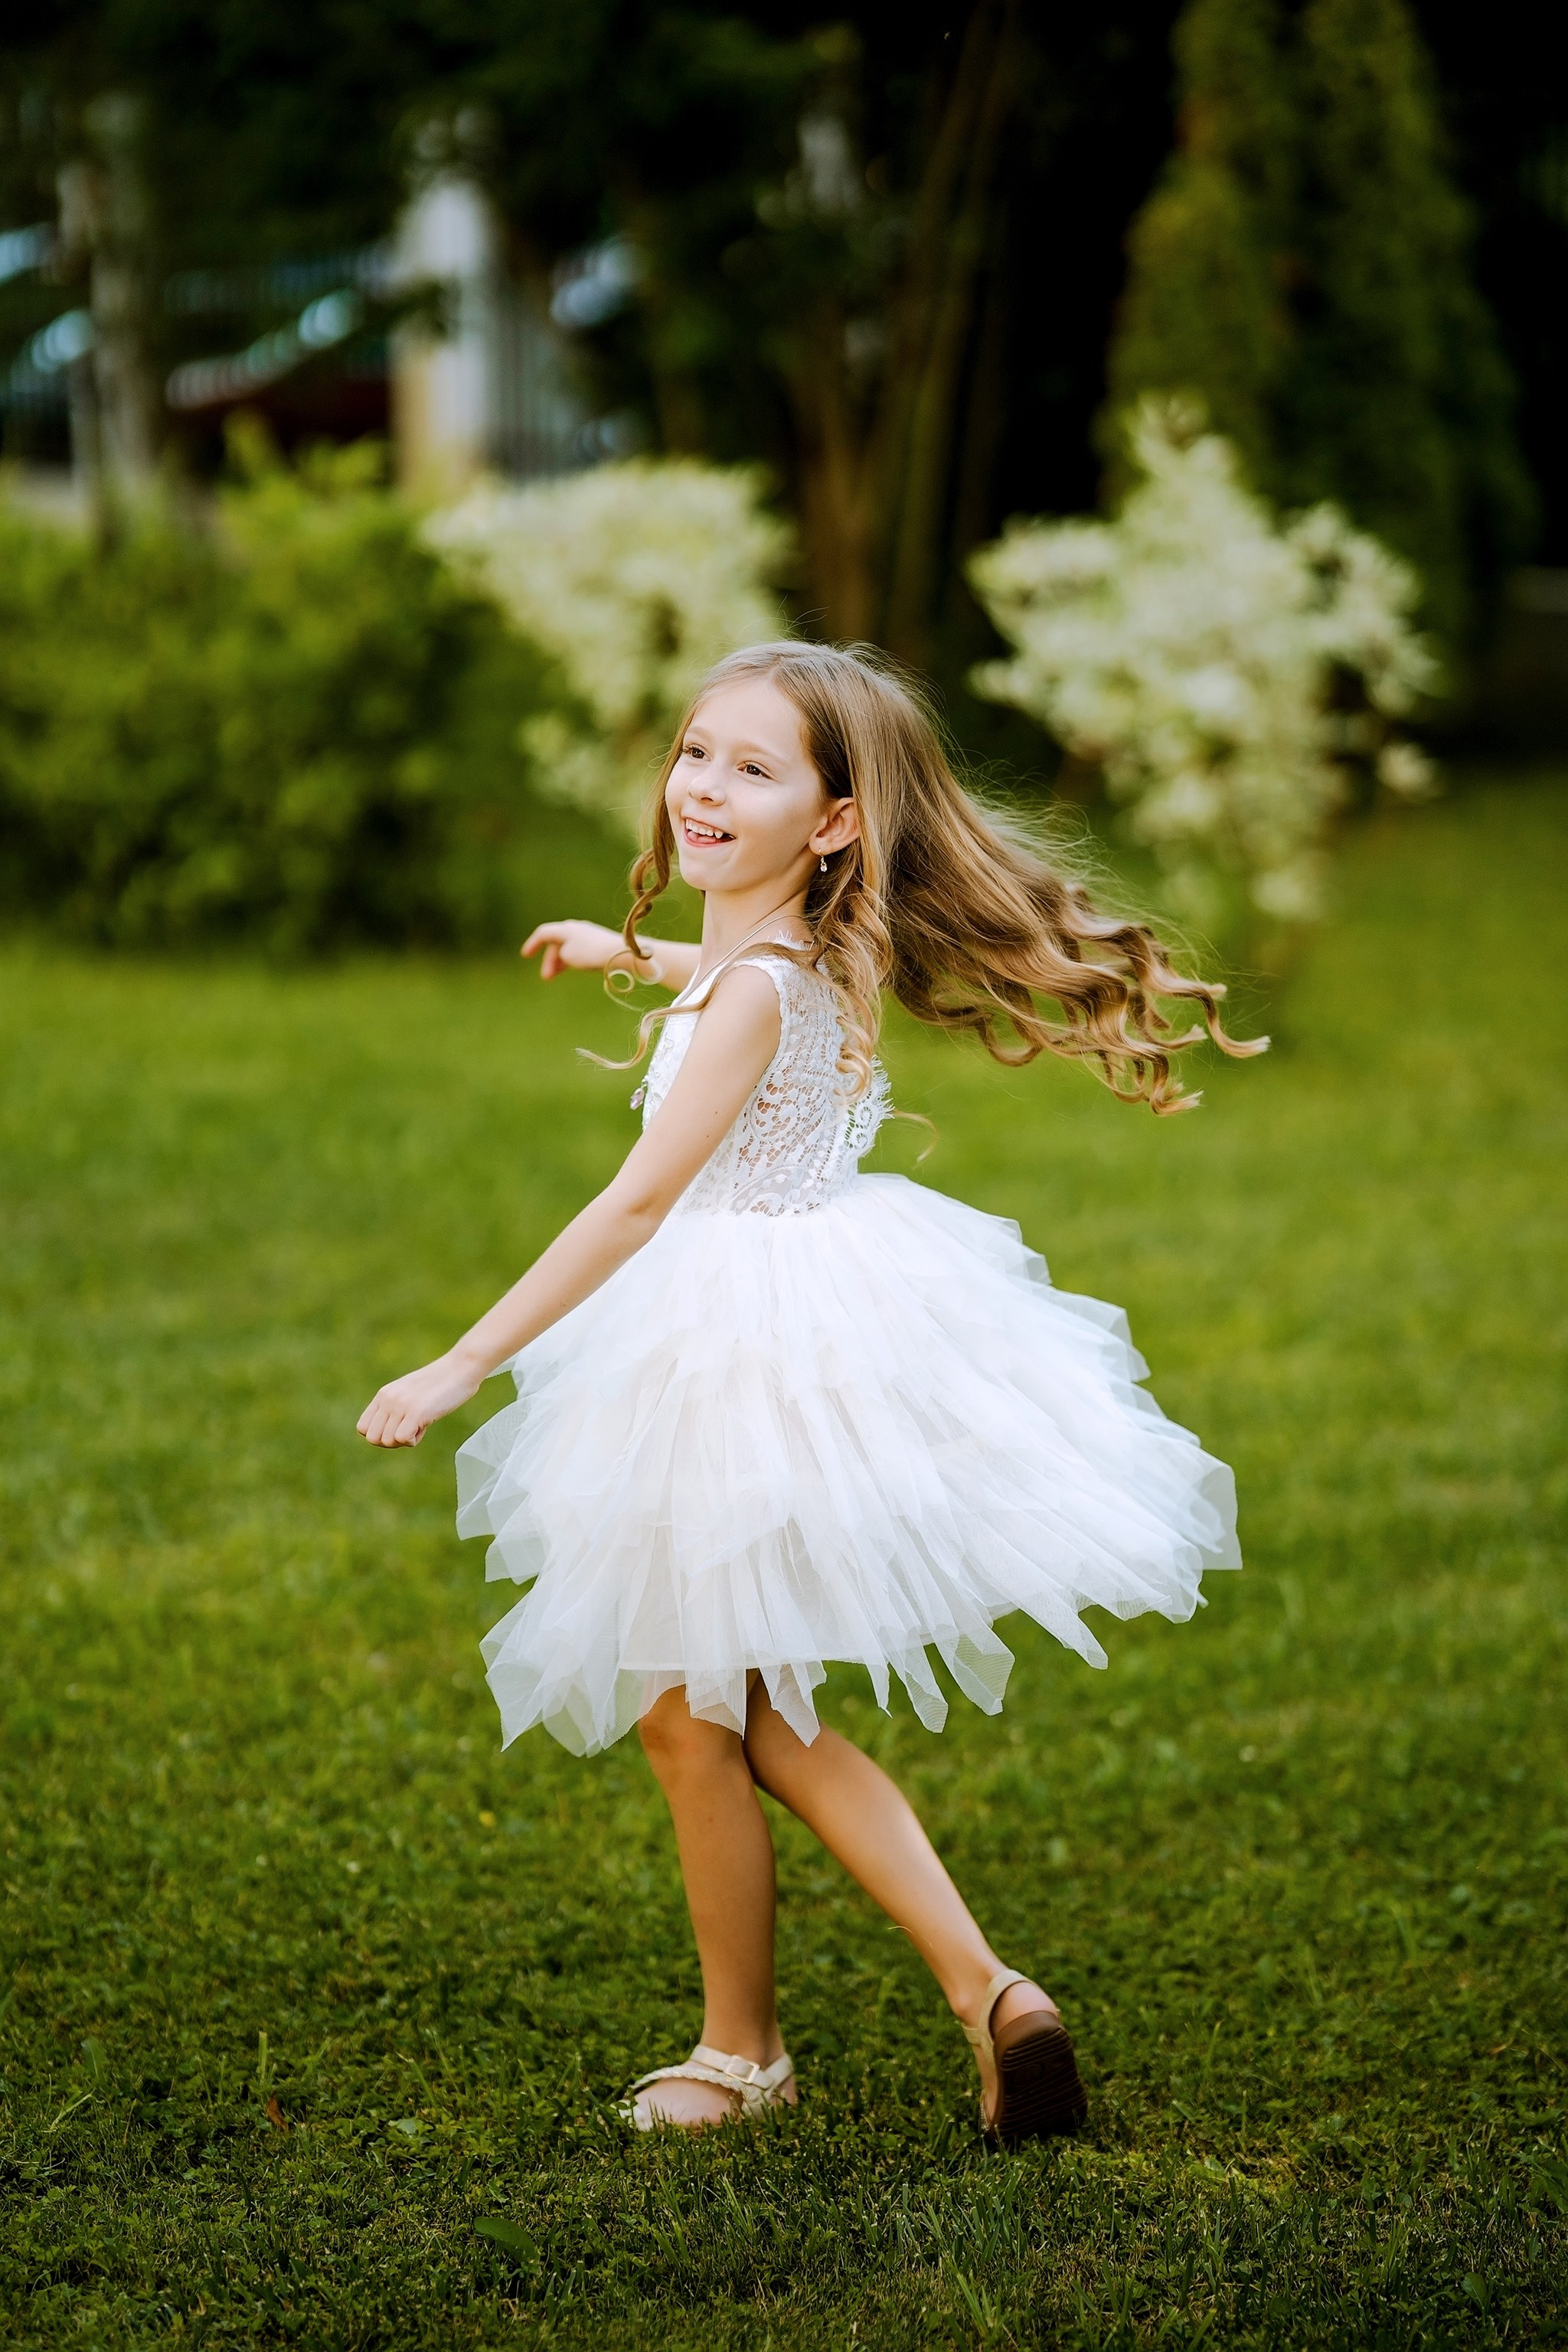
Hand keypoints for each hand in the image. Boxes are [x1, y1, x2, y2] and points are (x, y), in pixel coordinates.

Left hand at [356, 1354, 482, 1448]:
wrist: (460, 1368)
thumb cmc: (440, 1383)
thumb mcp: (409, 1392)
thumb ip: (395, 1407)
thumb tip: (389, 1434)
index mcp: (383, 1394)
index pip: (363, 1428)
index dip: (380, 1435)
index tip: (399, 1428)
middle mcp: (388, 1399)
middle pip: (373, 1439)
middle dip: (391, 1442)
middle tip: (410, 1430)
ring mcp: (400, 1405)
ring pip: (387, 1441)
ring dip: (405, 1440)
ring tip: (420, 1424)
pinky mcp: (415, 1411)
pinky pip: (402, 1439)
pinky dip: (415, 1439)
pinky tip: (426, 1425)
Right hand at [522, 919, 630, 979]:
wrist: (620, 953)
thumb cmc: (592, 954)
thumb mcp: (568, 955)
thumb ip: (560, 954)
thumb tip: (566, 954)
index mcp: (565, 929)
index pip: (543, 933)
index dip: (533, 944)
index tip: (525, 955)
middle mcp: (575, 928)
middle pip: (555, 942)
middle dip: (549, 960)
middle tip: (547, 978)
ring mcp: (587, 934)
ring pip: (567, 946)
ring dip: (560, 961)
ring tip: (557, 974)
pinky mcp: (598, 942)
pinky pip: (578, 949)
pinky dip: (571, 959)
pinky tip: (574, 967)